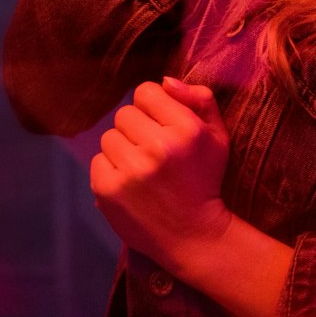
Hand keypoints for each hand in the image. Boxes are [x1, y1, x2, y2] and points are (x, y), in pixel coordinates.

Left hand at [90, 77, 231, 274]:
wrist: (194, 236)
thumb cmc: (205, 180)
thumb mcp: (217, 136)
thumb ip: (200, 99)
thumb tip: (165, 81)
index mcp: (186, 129)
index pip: (146, 91)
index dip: (153, 107)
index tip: (162, 126)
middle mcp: (158, 147)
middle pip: (125, 113)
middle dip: (137, 129)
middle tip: (153, 152)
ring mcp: (131, 170)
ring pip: (110, 136)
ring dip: (123, 150)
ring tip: (142, 170)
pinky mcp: (108, 189)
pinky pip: (98, 161)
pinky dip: (111, 171)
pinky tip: (130, 185)